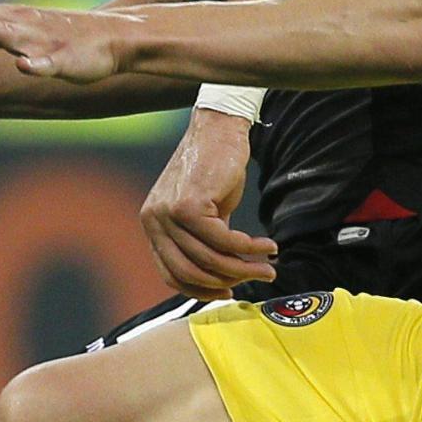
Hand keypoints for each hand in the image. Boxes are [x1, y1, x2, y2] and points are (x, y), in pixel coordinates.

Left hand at [0, 0, 130, 82]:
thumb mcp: (15, 34)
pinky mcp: (62, 58)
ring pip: (7, 34)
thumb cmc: (55, 38)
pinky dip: (35, 64)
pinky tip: (24, 66)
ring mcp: (37, 41)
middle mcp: (14, 26)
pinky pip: (47, 62)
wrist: (108, 39)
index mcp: (1, 23)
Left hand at [139, 107, 279, 297]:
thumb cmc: (215, 169)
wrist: (219, 129)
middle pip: (189, 271)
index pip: (171, 273)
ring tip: (269, 266)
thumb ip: (204, 241)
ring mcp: (168, 213)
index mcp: (152, 224)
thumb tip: (223, 277)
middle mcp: (153, 220)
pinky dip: (249, 248)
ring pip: (209, 258)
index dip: (201, 289)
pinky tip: (267, 246)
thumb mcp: (204, 211)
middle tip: (255, 278)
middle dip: (226, 282)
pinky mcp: (189, 205)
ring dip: (244, 267)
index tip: (229, 292)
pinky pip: (223, 240)